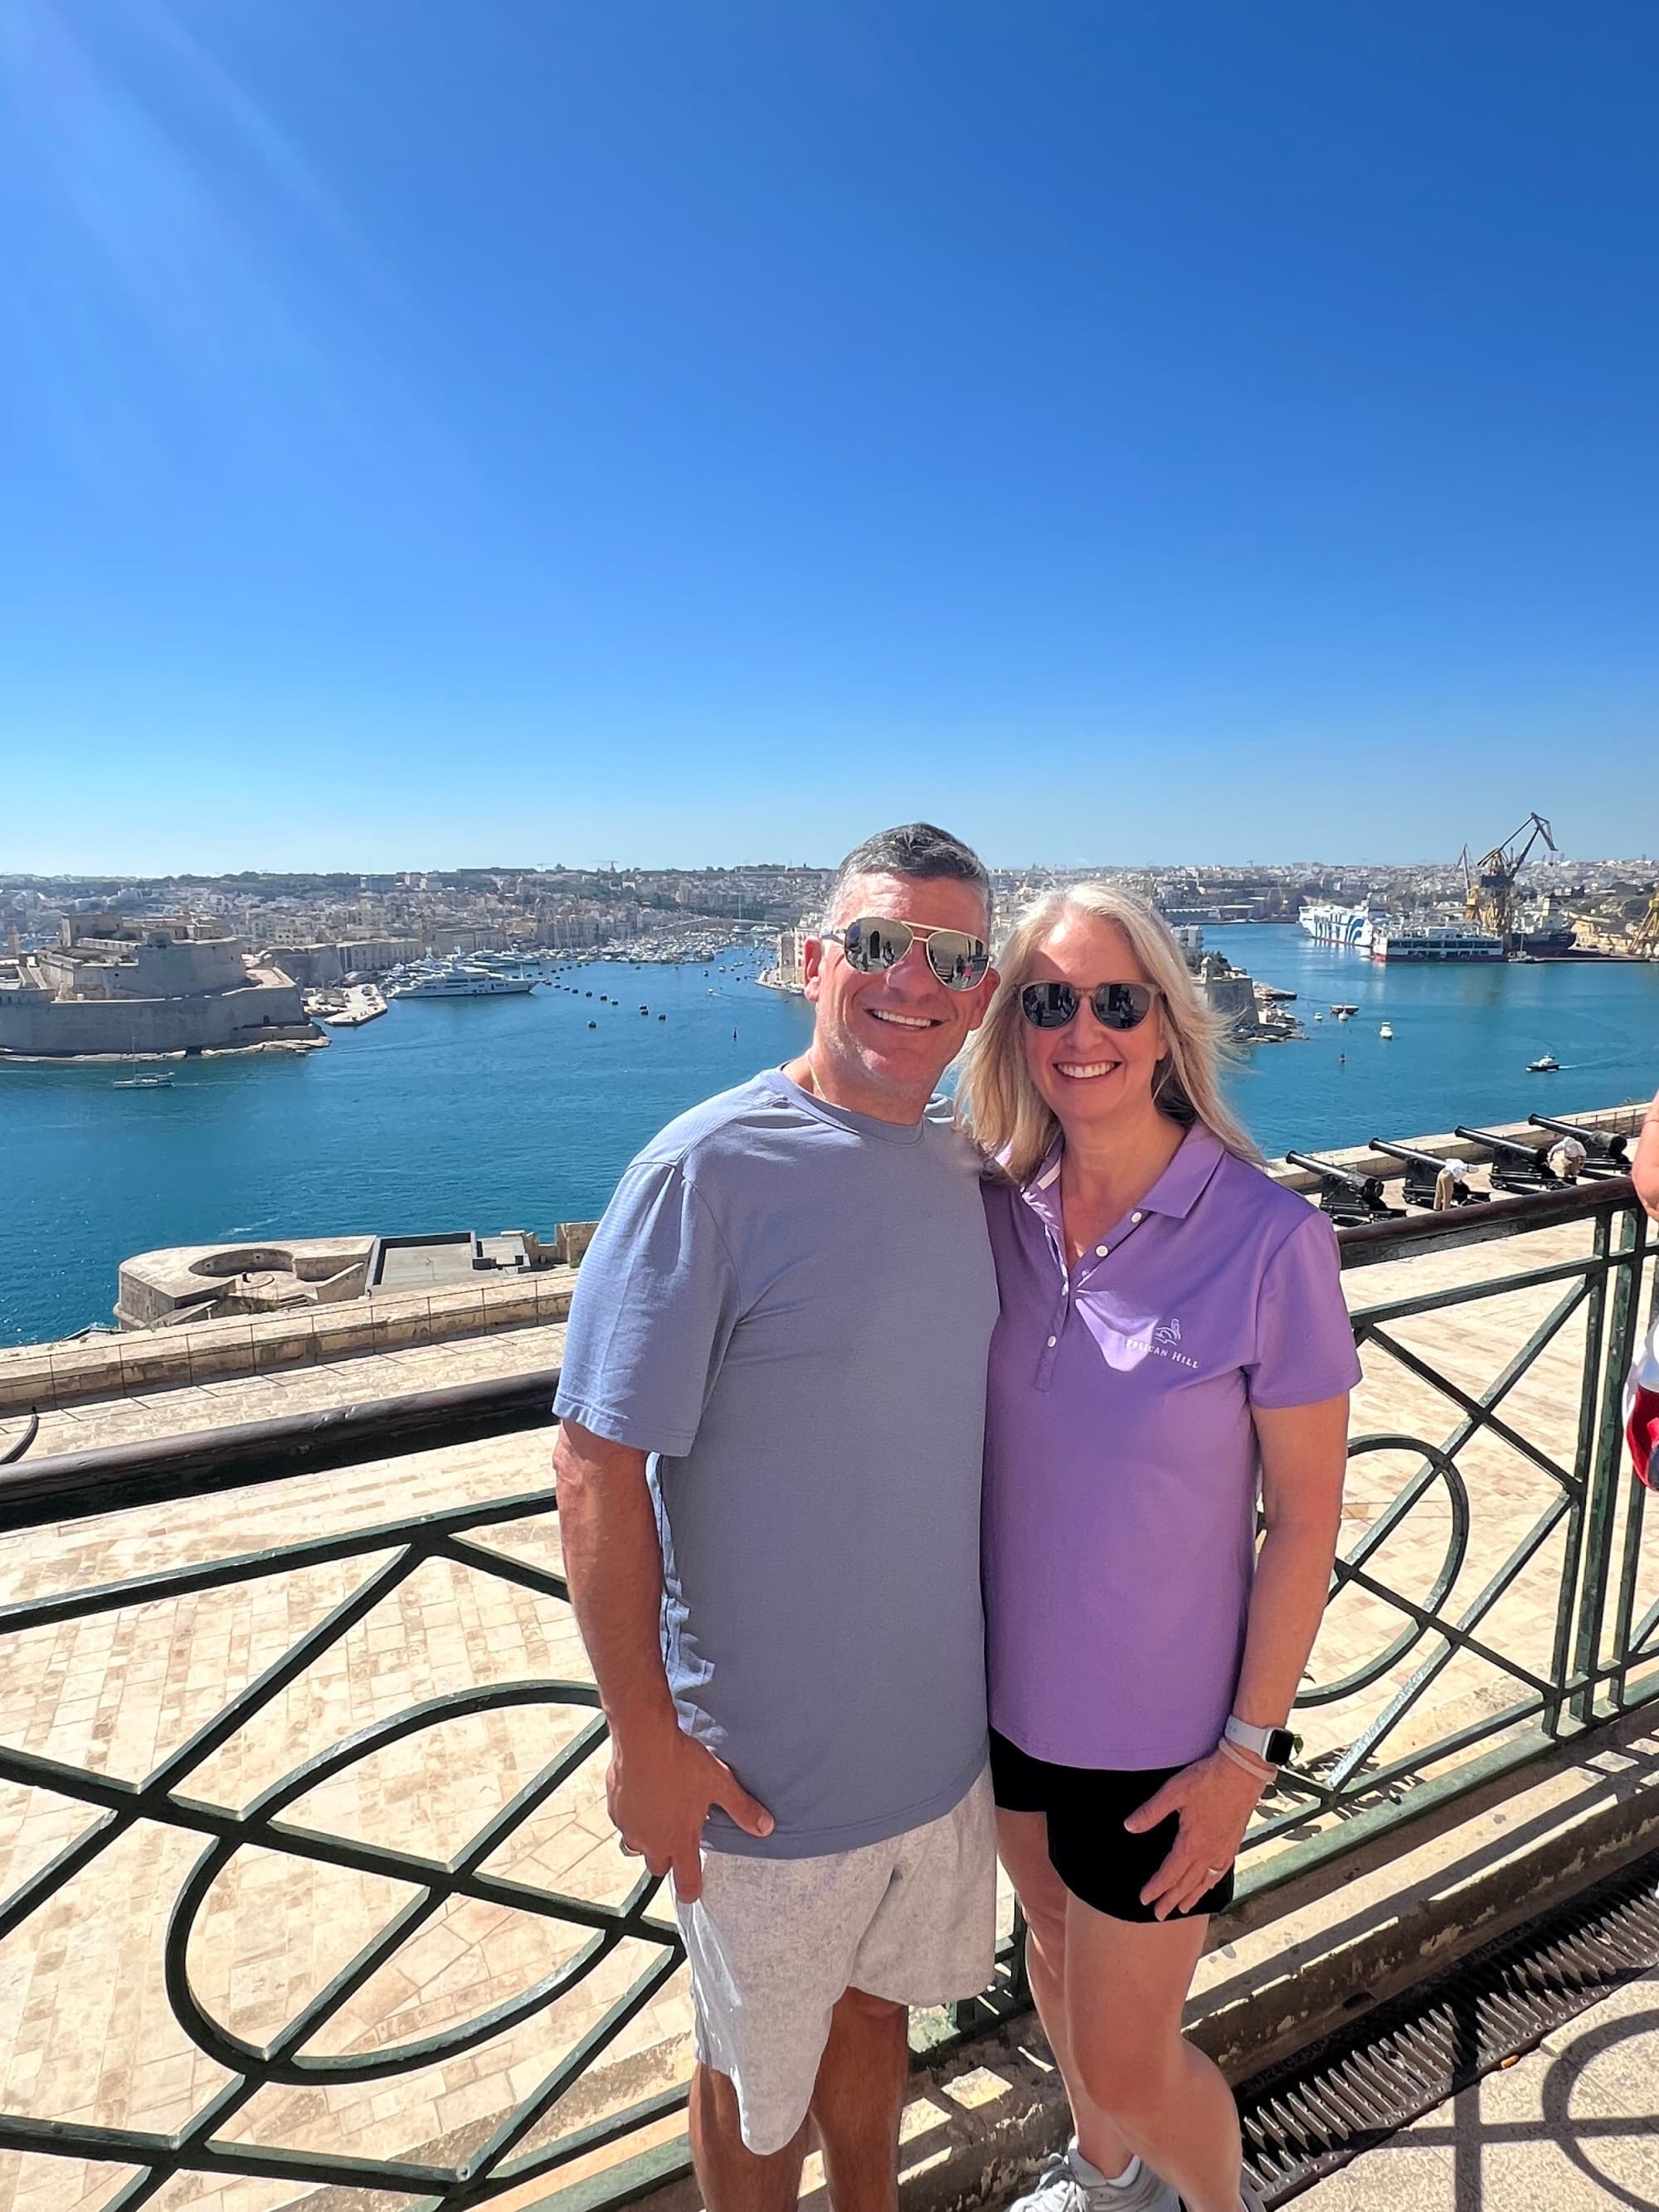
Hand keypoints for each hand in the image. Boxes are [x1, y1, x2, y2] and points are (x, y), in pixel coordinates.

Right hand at [606, 1711, 772, 1902]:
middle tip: (679, 1839)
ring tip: (661, 1814)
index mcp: (679, 1840)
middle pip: (659, 1867)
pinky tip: (643, 1795)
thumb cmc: (682, 1763)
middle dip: (669, 1859)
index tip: (693, 1893)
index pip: (686, 1881)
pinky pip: (624, 1822)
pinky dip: (634, 1815)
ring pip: (638, 1845)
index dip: (691, 1890)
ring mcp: (630, 1827)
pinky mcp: (615, 1810)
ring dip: (649, 1838)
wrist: (643, 1739)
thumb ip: (742, 1809)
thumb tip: (766, 1827)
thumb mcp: (719, 1783)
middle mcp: (651, 1841)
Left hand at [1123, 1749, 1265, 1919]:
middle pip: (1186, 1883)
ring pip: (1204, 1881)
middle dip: (1170, 1900)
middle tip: (1158, 1915)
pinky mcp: (1234, 1842)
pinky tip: (1208, 1884)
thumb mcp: (1173, 1792)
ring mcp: (1223, 1849)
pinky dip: (1211, 1883)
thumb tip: (1129, 1827)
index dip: (1156, 1888)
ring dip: (1191, 1896)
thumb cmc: (1207, 1779)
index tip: (1144, 1900)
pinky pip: (1220, 1871)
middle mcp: (1208, 1852)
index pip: (1169, 1873)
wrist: (1242, 1772)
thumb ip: (1151, 1812)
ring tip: (1182, 1909)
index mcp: (1191, 1843)